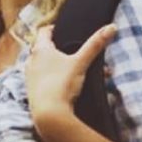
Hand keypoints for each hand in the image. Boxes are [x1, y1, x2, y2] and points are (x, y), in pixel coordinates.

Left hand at [25, 24, 116, 138]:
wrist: (49, 114)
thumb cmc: (62, 85)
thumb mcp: (81, 62)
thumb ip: (95, 45)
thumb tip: (111, 27)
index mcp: (40, 50)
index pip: (44, 32)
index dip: (53, 29)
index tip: (61, 30)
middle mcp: (31, 61)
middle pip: (42, 49)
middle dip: (56, 49)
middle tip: (69, 50)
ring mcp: (29, 77)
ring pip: (42, 65)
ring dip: (54, 65)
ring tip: (69, 68)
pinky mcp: (31, 91)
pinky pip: (41, 79)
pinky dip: (51, 78)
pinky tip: (62, 84)